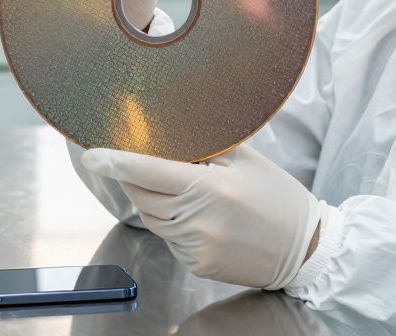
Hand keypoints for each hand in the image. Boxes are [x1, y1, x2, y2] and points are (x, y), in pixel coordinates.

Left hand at [80, 144, 324, 289]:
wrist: (304, 248)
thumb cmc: (277, 198)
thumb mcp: (247, 160)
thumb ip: (207, 146)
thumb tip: (170, 131)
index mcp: (210, 188)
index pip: (149, 171)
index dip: (116, 162)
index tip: (91, 155)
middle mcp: (199, 220)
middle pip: (142, 196)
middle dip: (132, 178)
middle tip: (128, 160)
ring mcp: (196, 247)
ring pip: (152, 219)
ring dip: (152, 200)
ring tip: (175, 187)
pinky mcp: (197, 265)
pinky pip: (169, 239)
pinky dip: (171, 223)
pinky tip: (194, 214)